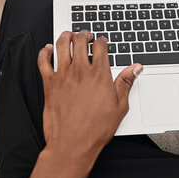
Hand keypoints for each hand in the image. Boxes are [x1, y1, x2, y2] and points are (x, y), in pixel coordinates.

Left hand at [37, 30, 142, 157]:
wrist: (73, 143)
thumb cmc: (95, 128)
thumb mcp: (119, 106)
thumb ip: (126, 83)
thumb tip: (135, 68)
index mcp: (99, 74)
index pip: (100, 47)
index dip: (101, 40)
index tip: (101, 41)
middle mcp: (80, 71)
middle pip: (80, 40)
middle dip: (84, 34)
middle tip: (86, 35)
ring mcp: (63, 76)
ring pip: (62, 45)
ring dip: (66, 36)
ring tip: (69, 35)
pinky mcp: (49, 84)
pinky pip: (43, 61)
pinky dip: (44, 51)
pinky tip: (47, 49)